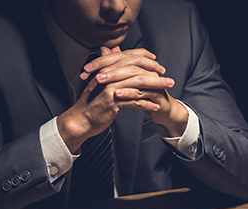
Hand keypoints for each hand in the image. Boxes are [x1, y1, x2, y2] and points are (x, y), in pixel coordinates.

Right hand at [56, 47, 187, 152]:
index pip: (128, 56)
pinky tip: (155, 106)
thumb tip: (110, 50)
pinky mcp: (112, 102)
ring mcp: (110, 88)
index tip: (156, 62)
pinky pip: (134, 101)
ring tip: (166, 91)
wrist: (80, 120)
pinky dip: (146, 104)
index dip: (144, 58)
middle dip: (155, 72)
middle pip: (136, 69)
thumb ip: (107, 67)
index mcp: (106, 69)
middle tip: (167, 78)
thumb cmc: (91, 102)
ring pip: (138, 84)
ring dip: (155, 87)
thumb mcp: (98, 81)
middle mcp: (108, 75)